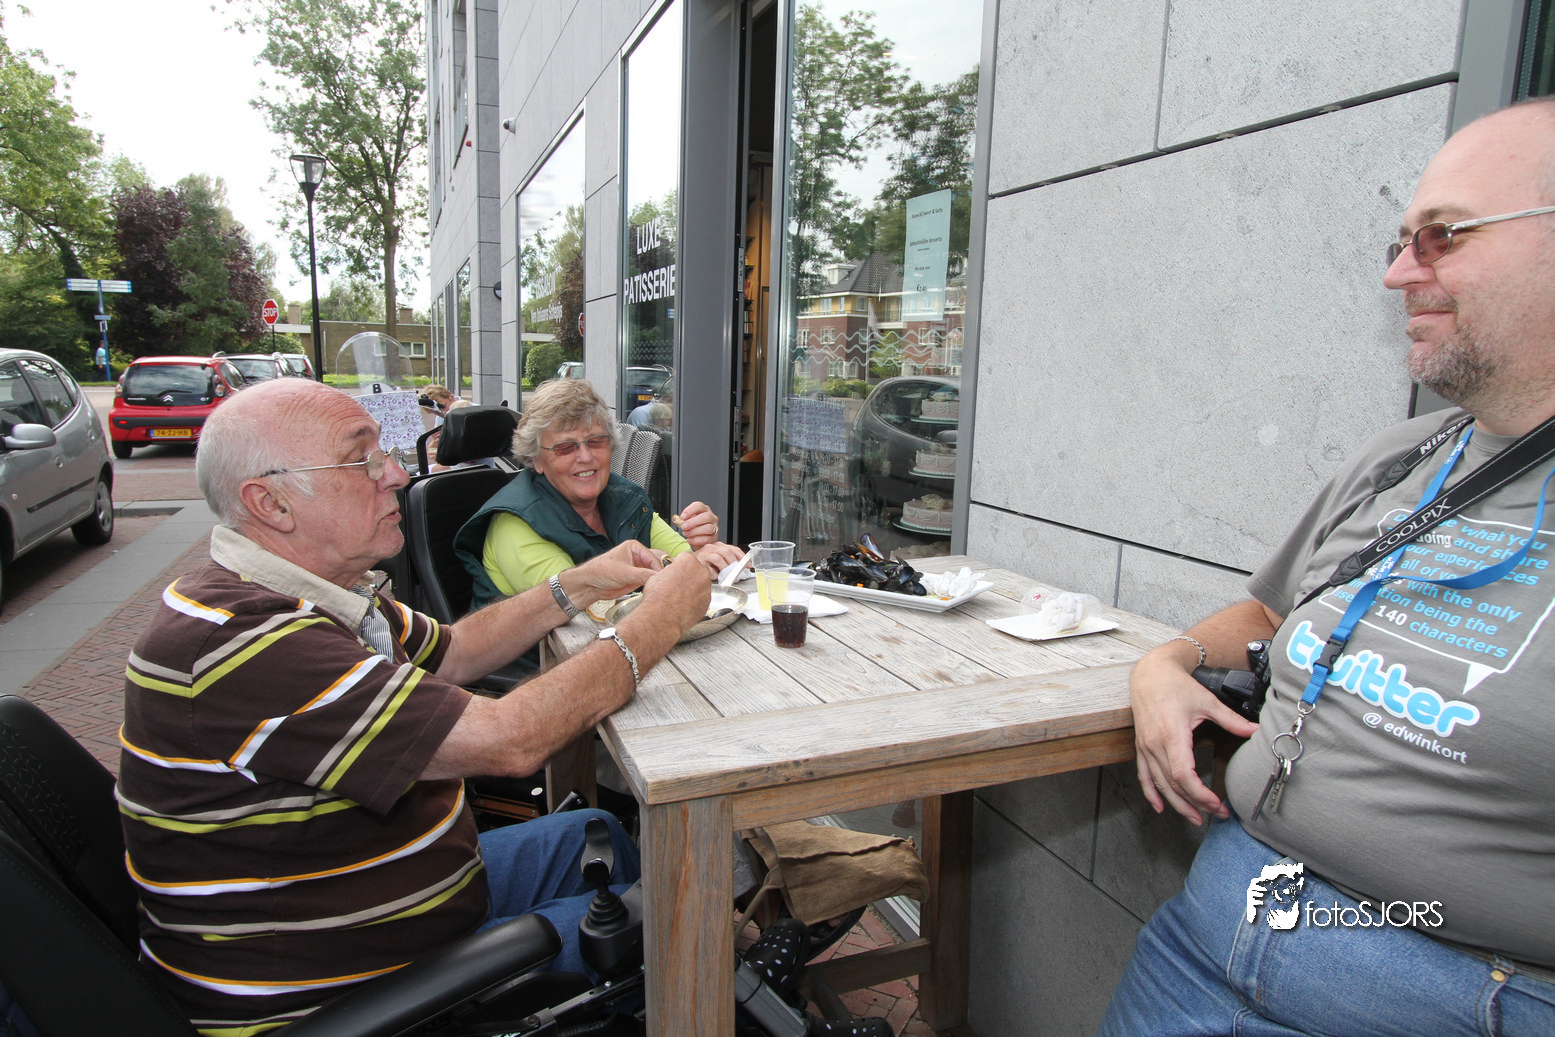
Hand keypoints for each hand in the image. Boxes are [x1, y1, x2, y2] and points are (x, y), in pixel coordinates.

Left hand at [567, 540, 663, 603]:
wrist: (590, 585)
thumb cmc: (600, 571)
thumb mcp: (622, 572)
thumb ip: (641, 575)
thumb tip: (658, 577)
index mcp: (635, 548)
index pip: (653, 558)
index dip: (659, 568)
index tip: (664, 578)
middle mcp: (638, 557)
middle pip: (656, 564)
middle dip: (661, 573)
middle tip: (666, 583)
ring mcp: (639, 569)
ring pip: (654, 574)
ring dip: (658, 580)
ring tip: (662, 588)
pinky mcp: (637, 580)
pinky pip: (649, 582)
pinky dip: (653, 586)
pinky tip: (656, 590)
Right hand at [638, 551, 712, 633]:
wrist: (662, 618)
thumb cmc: (657, 597)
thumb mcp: (657, 576)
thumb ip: (670, 571)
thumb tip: (670, 573)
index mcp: (688, 561)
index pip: (687, 557)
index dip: (679, 564)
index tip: (676, 571)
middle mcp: (701, 572)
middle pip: (698, 568)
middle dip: (690, 574)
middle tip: (679, 584)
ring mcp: (707, 587)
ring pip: (702, 583)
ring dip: (694, 587)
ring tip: (681, 596)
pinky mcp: (708, 602)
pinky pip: (703, 597)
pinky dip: (696, 599)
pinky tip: (685, 604)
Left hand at [673, 501, 721, 549]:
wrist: (697, 540)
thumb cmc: (692, 528)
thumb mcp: (687, 522)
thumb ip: (683, 521)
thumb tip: (679, 521)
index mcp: (704, 510)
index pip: (699, 506)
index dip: (690, 510)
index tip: (682, 517)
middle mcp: (711, 517)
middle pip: (706, 517)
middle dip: (693, 522)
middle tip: (684, 527)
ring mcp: (715, 527)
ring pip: (708, 528)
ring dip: (695, 531)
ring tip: (686, 534)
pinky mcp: (714, 538)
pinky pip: (707, 539)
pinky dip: (697, 540)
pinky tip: (690, 540)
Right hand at [693, 541, 746, 575]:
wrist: (688, 566)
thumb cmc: (704, 564)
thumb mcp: (718, 562)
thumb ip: (728, 562)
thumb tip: (742, 569)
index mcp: (718, 546)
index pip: (733, 549)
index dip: (742, 557)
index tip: (749, 565)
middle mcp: (711, 547)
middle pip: (727, 552)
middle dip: (733, 564)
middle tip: (736, 573)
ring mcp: (704, 553)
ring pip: (719, 558)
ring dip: (724, 568)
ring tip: (726, 575)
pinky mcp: (698, 561)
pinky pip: (709, 567)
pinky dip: (714, 573)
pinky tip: (714, 576)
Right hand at [1130, 646, 1258, 823]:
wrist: (1150, 673)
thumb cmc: (1176, 685)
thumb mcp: (1207, 701)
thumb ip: (1232, 720)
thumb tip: (1256, 731)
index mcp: (1172, 734)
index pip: (1183, 775)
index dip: (1199, 794)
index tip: (1216, 803)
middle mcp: (1156, 744)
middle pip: (1173, 785)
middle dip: (1195, 804)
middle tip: (1217, 814)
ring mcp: (1146, 747)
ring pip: (1160, 785)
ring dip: (1177, 805)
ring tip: (1195, 818)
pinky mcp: (1141, 747)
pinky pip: (1144, 776)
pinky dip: (1151, 793)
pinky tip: (1161, 807)